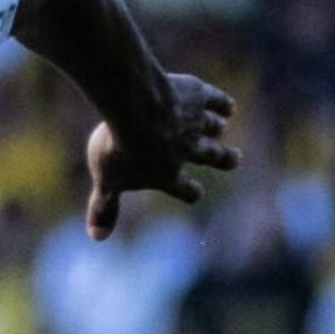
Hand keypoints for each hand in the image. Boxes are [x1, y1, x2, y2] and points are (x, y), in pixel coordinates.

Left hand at [83, 73, 241, 238]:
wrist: (135, 109)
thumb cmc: (119, 149)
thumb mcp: (107, 181)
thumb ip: (105, 207)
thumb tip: (97, 237)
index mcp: (167, 174)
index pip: (184, 189)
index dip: (190, 192)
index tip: (196, 193)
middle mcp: (188, 150)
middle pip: (213, 156)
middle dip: (225, 159)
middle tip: (236, 160)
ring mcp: (195, 122)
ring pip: (214, 128)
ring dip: (218, 128)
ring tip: (222, 127)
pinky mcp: (198, 96)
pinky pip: (217, 102)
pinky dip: (223, 105)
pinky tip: (227, 106)